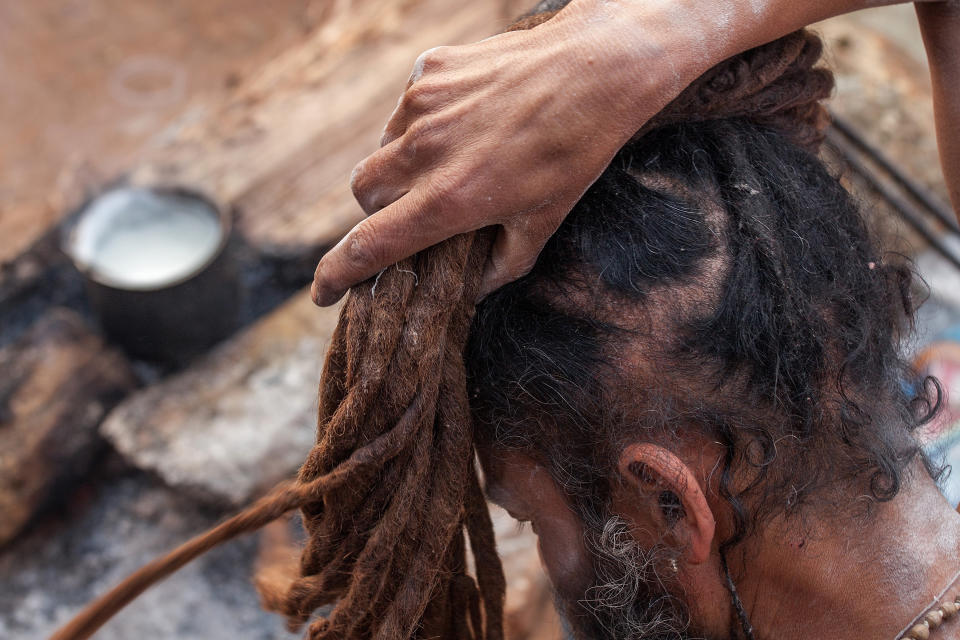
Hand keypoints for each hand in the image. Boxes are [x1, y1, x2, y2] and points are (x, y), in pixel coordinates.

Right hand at [310, 0, 707, 305]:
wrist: (596, 70)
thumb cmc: (574, 154)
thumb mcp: (541, 226)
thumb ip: (497, 268)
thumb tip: (467, 289)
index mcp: (449, 200)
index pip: (369, 245)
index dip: (337, 275)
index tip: (322, 294)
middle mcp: (425, 152)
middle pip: (362, 193)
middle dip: (378, 211)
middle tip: (415, 211)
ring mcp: (423, 105)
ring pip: (382, 150)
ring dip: (401, 167)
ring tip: (453, 160)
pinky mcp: (430, 70)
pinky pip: (405, 110)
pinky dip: (421, 126)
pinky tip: (466, 122)